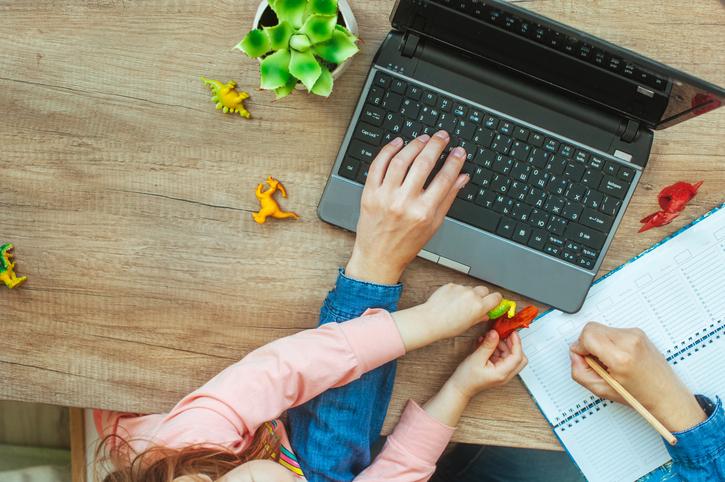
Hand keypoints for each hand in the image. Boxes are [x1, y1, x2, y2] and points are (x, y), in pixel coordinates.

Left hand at [346, 131, 467, 283]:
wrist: (379, 257)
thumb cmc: (407, 243)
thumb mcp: (434, 224)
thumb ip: (448, 198)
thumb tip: (462, 176)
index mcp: (424, 212)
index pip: (444, 179)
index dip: (454, 161)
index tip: (459, 151)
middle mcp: (404, 203)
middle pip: (423, 164)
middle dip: (435, 145)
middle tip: (442, 136)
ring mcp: (385, 197)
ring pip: (401, 160)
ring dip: (414, 145)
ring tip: (423, 139)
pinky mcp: (370, 193)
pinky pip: (378, 165)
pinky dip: (388, 150)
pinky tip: (398, 143)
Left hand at [392, 283, 500, 351]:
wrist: (431, 320)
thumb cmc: (447, 326)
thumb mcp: (468, 325)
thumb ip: (479, 317)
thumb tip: (485, 314)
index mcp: (479, 306)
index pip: (496, 297)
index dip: (496, 300)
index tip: (494, 302)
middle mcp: (472, 295)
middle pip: (485, 290)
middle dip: (483, 295)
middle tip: (476, 303)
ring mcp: (461, 288)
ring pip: (471, 288)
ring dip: (469, 294)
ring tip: (460, 304)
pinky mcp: (451, 285)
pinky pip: (459, 287)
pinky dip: (457, 292)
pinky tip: (451, 301)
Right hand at [448, 330, 527, 399]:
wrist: (460, 387)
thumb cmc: (467, 378)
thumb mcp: (476, 358)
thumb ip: (487, 345)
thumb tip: (495, 333)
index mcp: (502, 373)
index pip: (517, 357)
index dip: (516, 343)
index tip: (512, 332)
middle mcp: (505, 374)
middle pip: (518, 357)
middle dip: (511, 344)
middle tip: (503, 335)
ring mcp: (502, 372)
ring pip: (509, 356)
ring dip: (501, 345)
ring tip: (489, 339)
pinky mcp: (497, 369)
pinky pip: (502, 357)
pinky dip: (496, 349)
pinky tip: (486, 344)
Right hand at [570, 322, 706, 431]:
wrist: (666, 395)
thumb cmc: (641, 395)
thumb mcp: (602, 390)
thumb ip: (579, 372)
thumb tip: (575, 355)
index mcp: (621, 357)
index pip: (587, 335)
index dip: (579, 347)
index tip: (583, 357)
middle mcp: (629, 341)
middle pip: (592, 328)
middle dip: (587, 343)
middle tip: (595, 360)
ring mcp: (635, 334)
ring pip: (601, 328)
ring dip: (599, 342)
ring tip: (609, 360)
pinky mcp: (638, 332)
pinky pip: (613, 331)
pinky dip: (609, 342)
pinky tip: (617, 356)